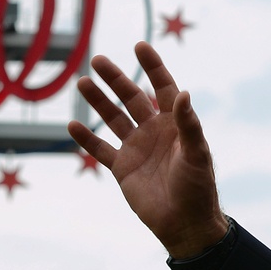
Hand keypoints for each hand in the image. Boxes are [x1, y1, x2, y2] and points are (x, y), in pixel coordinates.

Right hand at [68, 41, 229, 258]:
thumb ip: (189, 124)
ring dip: (98, 101)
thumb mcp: (197, 153)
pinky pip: (100, 149)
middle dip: (116, 78)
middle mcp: (154, 131)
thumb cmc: (198, 187)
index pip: (163, 88)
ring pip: (113, 118)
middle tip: (97, 60)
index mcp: (175, 124)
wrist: (185, 223)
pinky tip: (72, 124)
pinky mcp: (122, 168)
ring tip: (81, 83)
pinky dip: (86, 138)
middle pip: (131, 98)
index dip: (153, 67)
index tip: (140, 46)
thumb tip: (183, 93)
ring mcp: (137, 148)